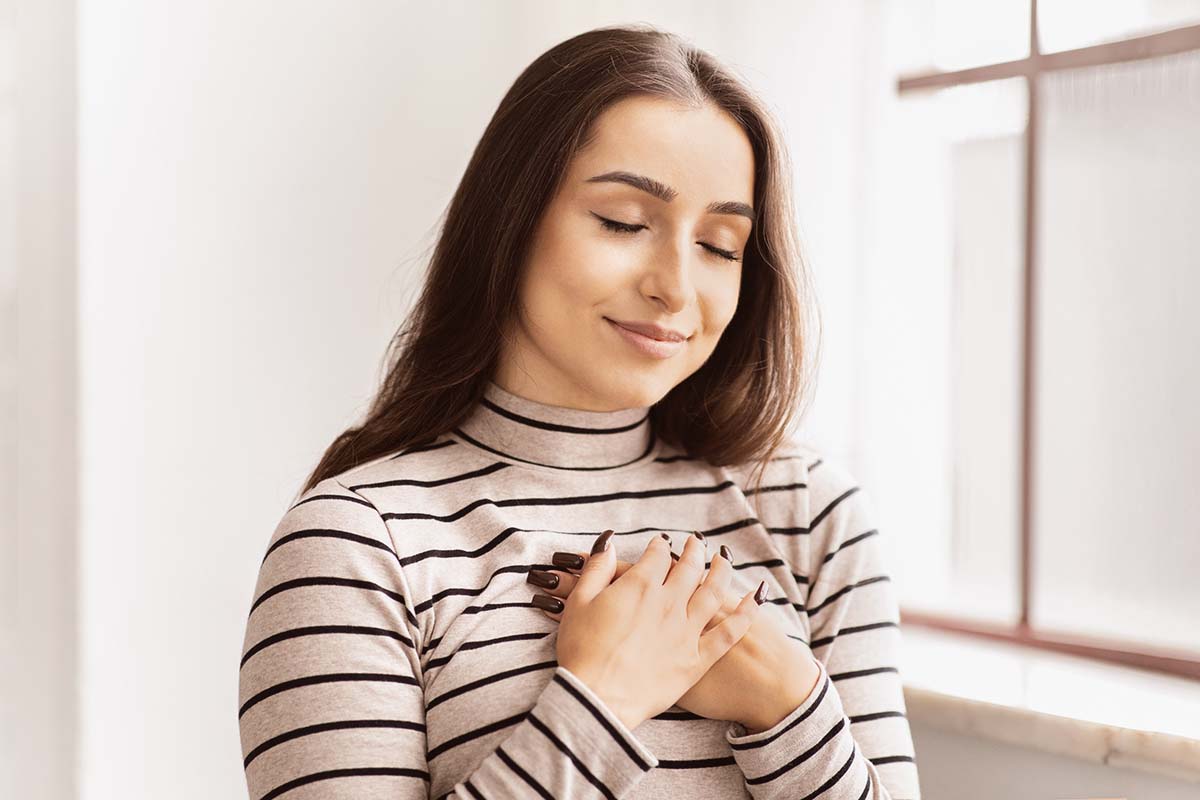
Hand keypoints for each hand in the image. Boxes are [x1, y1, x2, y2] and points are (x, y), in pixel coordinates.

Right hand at [528, 532, 820, 732]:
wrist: (598, 699)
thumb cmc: (582, 653)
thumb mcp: (578, 603)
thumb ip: (597, 569)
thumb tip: (608, 544)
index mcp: (640, 586)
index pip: (657, 556)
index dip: (659, 546)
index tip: (660, 543)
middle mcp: (669, 603)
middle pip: (689, 568)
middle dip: (693, 552)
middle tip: (696, 543)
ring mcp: (686, 630)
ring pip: (713, 592)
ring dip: (721, 571)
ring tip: (723, 560)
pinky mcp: (697, 659)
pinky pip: (729, 632)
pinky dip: (746, 613)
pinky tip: (756, 598)